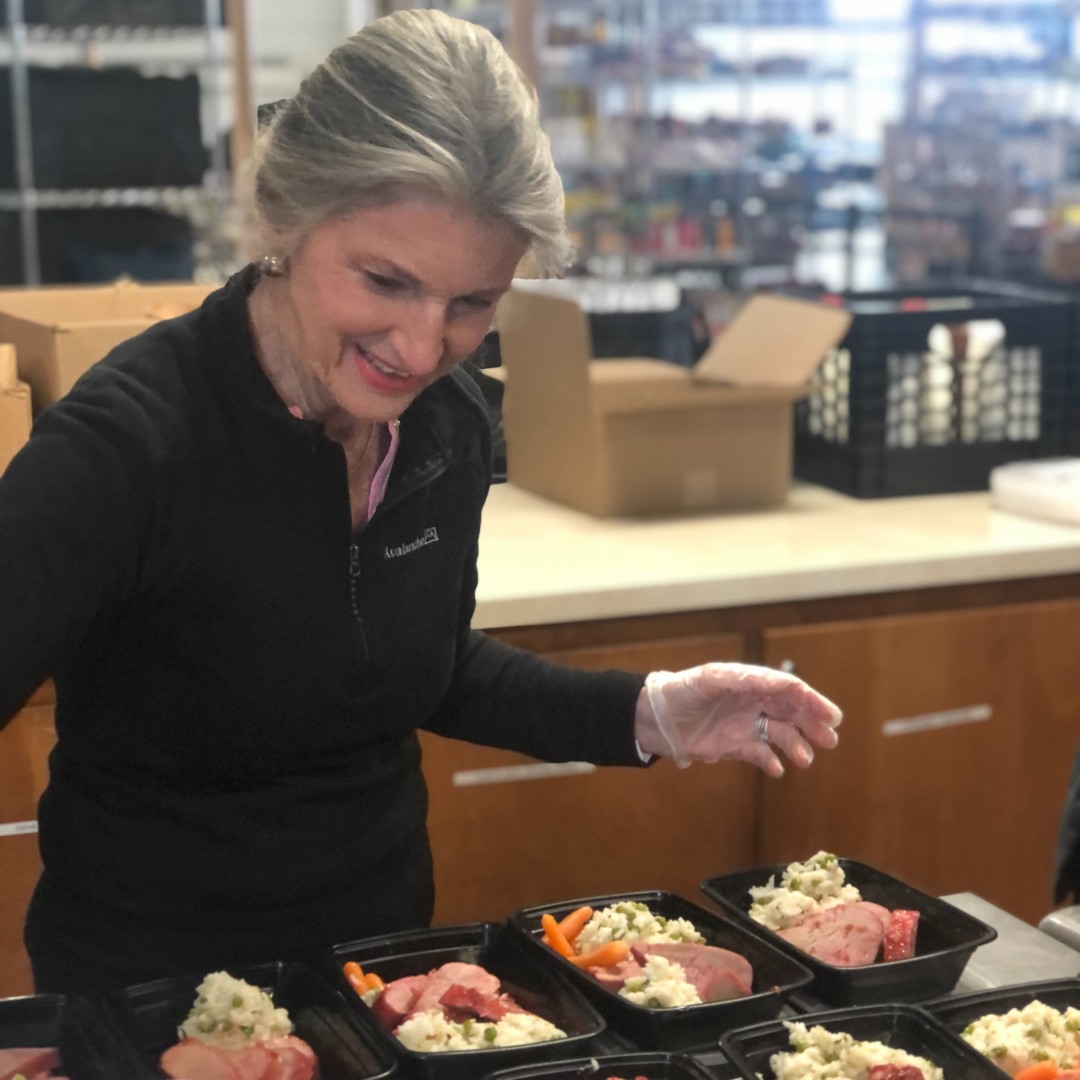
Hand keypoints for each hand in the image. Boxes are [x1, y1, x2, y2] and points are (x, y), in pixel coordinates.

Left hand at [634, 662, 841, 775]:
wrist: (652, 718)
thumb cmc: (681, 691)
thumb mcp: (711, 679)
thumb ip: (744, 679)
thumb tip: (778, 682)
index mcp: (750, 682)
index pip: (788, 690)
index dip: (812, 701)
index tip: (830, 716)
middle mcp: (752, 702)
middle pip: (791, 712)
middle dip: (812, 725)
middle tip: (830, 740)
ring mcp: (744, 725)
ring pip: (779, 735)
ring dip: (795, 745)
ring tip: (804, 759)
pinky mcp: (733, 746)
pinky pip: (759, 754)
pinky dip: (770, 762)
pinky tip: (777, 770)